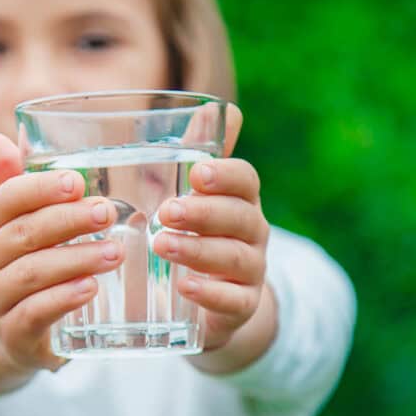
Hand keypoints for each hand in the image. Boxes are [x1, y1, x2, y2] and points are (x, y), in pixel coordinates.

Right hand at [0, 133, 122, 371]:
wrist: (20, 331)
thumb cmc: (34, 261)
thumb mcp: (29, 221)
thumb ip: (22, 180)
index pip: (7, 198)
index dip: (40, 188)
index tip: (78, 182)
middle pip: (24, 233)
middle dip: (68, 220)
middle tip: (108, 213)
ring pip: (32, 273)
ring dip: (76, 259)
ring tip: (115, 252)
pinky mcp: (12, 334)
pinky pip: (34, 313)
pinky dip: (64, 298)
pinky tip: (91, 287)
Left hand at [152, 104, 269, 349]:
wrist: (209, 298)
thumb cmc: (193, 232)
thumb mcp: (187, 193)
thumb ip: (195, 155)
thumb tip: (209, 109)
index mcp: (239, 199)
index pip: (246, 180)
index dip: (227, 175)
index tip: (199, 173)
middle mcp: (252, 232)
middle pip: (241, 217)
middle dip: (206, 212)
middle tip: (168, 210)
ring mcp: (250, 271)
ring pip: (236, 258)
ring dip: (199, 250)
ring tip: (163, 244)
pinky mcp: (240, 307)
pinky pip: (234, 301)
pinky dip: (210, 293)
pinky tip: (184, 286)